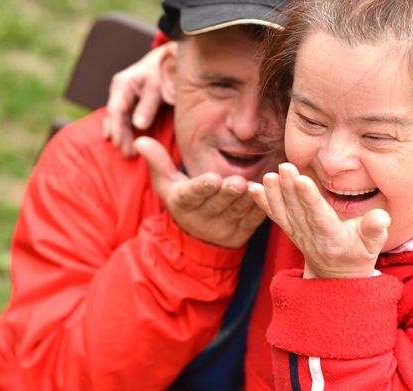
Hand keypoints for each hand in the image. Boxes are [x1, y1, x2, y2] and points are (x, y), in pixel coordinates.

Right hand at [103, 42, 176, 157]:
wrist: (169, 59)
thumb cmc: (164, 72)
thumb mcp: (157, 87)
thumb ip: (148, 105)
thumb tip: (139, 126)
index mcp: (124, 84)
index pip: (116, 110)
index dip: (117, 129)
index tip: (120, 144)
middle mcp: (119, 89)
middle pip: (115, 116)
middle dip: (119, 136)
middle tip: (127, 154)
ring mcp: (122, 94)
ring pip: (117, 117)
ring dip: (120, 135)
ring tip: (126, 152)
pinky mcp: (128, 99)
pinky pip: (122, 116)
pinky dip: (121, 128)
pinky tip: (119, 140)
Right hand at [135, 136, 266, 247]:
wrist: (199, 238)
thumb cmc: (184, 200)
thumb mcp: (167, 184)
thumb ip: (158, 162)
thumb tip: (141, 140)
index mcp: (184, 203)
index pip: (192, 195)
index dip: (202, 188)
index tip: (212, 179)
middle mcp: (204, 218)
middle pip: (218, 204)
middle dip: (228, 193)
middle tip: (238, 182)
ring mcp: (225, 227)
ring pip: (238, 211)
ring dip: (248, 199)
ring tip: (256, 185)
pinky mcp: (243, 232)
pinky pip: (255, 220)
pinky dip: (263, 207)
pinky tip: (271, 193)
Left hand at [249, 163, 389, 278]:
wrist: (335, 275)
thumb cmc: (358, 252)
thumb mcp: (373, 244)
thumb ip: (375, 229)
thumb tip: (381, 216)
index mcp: (332, 238)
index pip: (319, 216)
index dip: (310, 199)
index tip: (301, 180)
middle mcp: (311, 237)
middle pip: (298, 210)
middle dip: (289, 188)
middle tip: (284, 166)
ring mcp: (297, 235)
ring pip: (284, 212)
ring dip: (274, 194)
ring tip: (269, 176)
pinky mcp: (289, 231)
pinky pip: (275, 216)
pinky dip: (263, 203)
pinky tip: (252, 188)